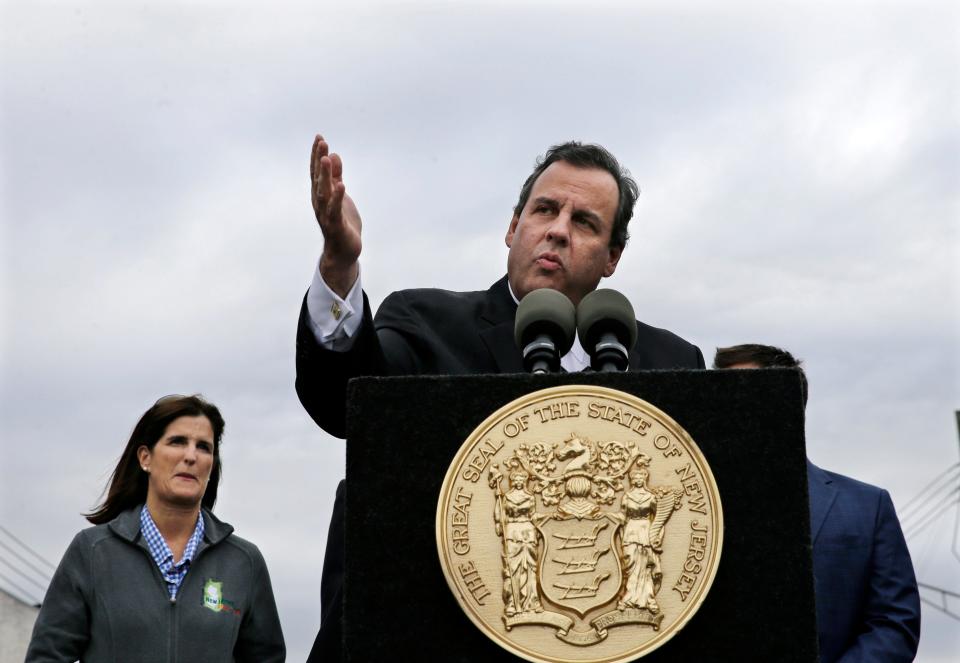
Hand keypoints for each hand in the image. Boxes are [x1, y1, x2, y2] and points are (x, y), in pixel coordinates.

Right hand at [311, 134, 361, 296]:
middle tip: (322, 142)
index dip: (317, 155)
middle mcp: (319, 203)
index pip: (316, 172)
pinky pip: (335, 210)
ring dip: (324, 175)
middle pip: (317, 178)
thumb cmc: (342, 223)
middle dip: (319, 160)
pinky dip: (337, 198)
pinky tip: (341, 186)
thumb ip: (336, 177)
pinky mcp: (336, 225)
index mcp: (320, 195)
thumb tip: (334, 156)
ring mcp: (326, 214)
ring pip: (323, 192)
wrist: (344, 252)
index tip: (320, 138)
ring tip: (327, 159)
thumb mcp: (340, 195)